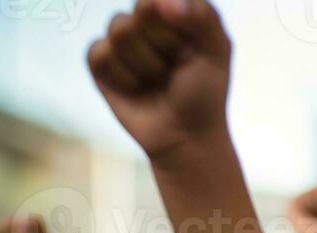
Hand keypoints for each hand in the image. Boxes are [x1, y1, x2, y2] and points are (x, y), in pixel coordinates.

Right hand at [87, 0, 231, 163]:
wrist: (185, 136)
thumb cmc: (205, 93)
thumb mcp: (217, 53)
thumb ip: (202, 16)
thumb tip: (164, 1)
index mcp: (175, 9)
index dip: (177, 23)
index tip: (192, 48)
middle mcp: (146, 18)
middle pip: (142, 10)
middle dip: (165, 45)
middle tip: (177, 67)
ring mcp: (122, 38)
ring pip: (121, 31)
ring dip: (147, 65)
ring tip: (159, 80)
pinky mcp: (101, 61)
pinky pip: (100, 54)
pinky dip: (124, 78)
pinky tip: (137, 90)